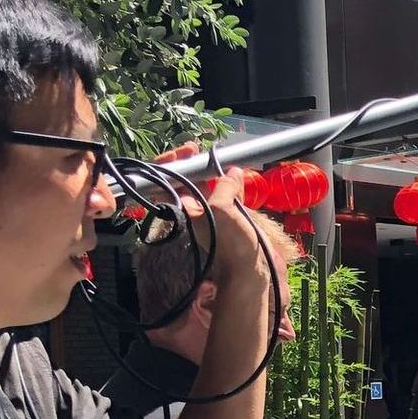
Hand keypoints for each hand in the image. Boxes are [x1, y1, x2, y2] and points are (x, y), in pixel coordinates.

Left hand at [151, 143, 283, 291]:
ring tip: (220, 159)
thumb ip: (224, 187)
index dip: (171, 165)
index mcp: (184, 209)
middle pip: (184, 180)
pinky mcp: (227, 216)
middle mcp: (193, 209)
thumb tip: (233, 172)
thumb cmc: (232, 243)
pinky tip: (236, 175)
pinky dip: (228, 182)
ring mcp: (210, 212)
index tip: (186, 153)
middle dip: (190, 163)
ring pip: (205, 185)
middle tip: (198, 150)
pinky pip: (224, 193)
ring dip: (210, 170)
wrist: (252, 269)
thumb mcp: (223, 210)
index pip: (166, 183)